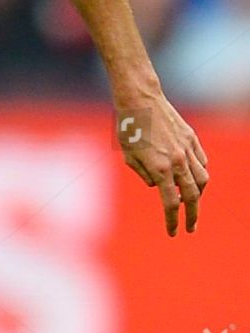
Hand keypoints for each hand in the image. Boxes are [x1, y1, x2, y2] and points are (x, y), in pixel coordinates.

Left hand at [116, 94, 208, 235]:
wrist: (140, 100)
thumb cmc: (129, 128)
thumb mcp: (129, 157)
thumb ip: (145, 175)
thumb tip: (158, 185)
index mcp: (159, 169)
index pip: (171, 204)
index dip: (172, 221)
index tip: (172, 233)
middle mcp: (177, 161)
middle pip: (192, 196)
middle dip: (192, 216)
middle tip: (191, 228)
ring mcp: (187, 149)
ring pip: (202, 179)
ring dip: (199, 195)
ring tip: (192, 202)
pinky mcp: (192, 138)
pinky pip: (202, 162)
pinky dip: (200, 173)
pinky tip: (193, 178)